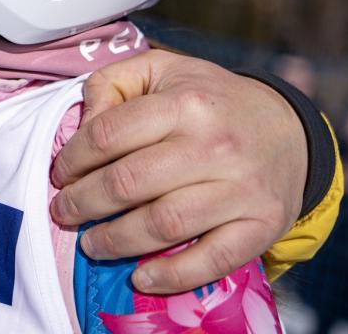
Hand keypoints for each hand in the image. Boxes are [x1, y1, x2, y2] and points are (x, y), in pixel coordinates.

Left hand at [50, 49, 305, 293]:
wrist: (287, 128)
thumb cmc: (208, 99)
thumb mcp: (160, 70)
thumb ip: (112, 83)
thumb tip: (82, 122)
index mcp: (185, 103)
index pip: (108, 135)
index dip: (73, 159)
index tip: (60, 173)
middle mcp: (215, 145)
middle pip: (128, 183)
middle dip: (83, 203)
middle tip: (63, 211)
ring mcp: (241, 189)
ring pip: (163, 225)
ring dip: (115, 240)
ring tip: (90, 243)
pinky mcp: (263, 225)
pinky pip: (213, 260)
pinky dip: (172, 275)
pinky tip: (140, 278)